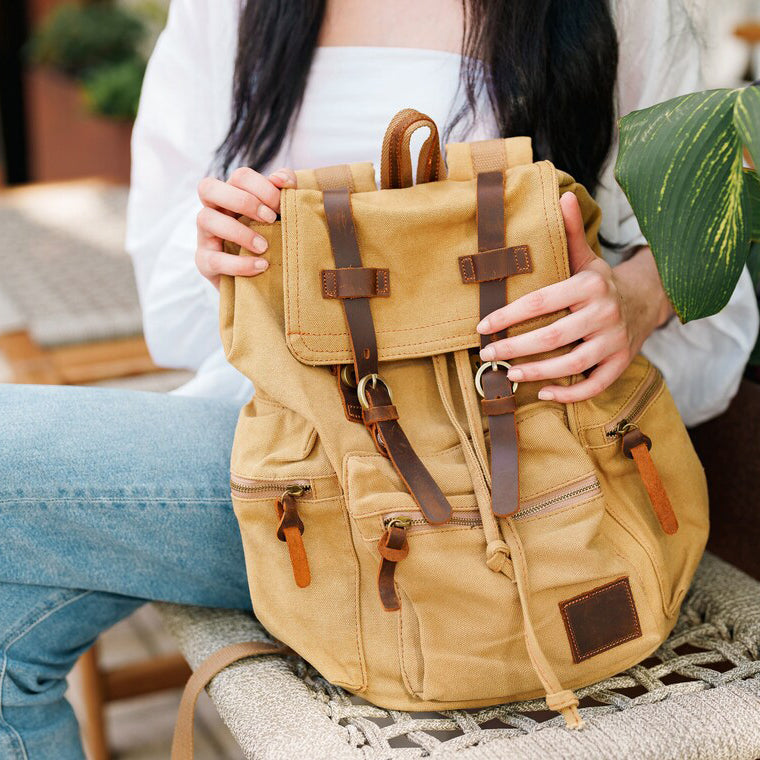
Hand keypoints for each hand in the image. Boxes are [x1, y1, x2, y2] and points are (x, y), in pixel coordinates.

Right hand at [196, 166, 295, 288]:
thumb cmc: (273, 238)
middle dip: (243, 201)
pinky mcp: (204, 261)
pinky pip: (215, 259)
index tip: (282, 206)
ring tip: (264, 246)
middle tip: (270, 219)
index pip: (240, 176)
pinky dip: (240, 264)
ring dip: (239, 231)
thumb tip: (280, 179)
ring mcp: (205, 234)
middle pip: (208, 187)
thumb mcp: (281, 213)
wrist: (265, 277)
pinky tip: (261, 266)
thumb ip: (285, 189)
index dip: (262, 187)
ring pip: (205, 218)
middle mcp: (213, 209)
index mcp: (232, 193)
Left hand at [477, 192, 672, 402]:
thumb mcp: (586, 258)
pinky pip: (594, 385)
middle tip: (488, 354)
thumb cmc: (599, 284)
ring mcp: (615, 341)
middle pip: (552, 337)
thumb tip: (563, 194)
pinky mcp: (621, 363)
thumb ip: (569, 232)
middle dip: (514, 348)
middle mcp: (604, 313)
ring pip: (571, 365)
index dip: (508, 315)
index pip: (540, 302)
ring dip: (536, 373)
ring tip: (508, 375)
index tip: (482, 326)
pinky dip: (568, 394)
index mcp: (589, 285)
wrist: (644, 303)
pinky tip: (543, 393)